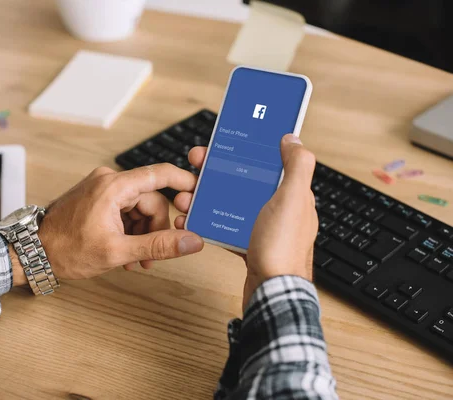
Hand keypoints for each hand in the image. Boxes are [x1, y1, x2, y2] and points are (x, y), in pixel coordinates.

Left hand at [13, 163, 204, 284]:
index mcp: (114, 186)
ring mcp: (100, 187)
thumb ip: (158, 245)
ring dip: (141, 232)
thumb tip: (191, 241)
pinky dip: (128, 229)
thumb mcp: (118, 252)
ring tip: (134, 259)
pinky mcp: (96, 197)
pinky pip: (123, 209)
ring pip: (138, 207)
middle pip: (151, 199)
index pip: (159, 174)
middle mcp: (108, 180)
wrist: (32, 253)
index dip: (184, 182)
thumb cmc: (67, 250)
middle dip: (155, 228)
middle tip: (150, 257)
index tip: (200, 193)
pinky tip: (124, 251)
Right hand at [173, 134, 317, 310]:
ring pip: (229, 203)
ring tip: (186, 198)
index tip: (221, 145)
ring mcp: (263, 227)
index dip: (242, 151)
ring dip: (205, 197)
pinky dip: (208, 220)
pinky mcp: (249, 243)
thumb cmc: (281, 248)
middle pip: (242, 181)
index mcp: (291, 194)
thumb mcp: (291, 199)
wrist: (270, 292)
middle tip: (193, 169)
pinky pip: (224, 225)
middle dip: (215, 174)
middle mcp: (278, 209)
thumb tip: (293, 140)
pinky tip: (194, 218)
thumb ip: (296, 166)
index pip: (265, 163)